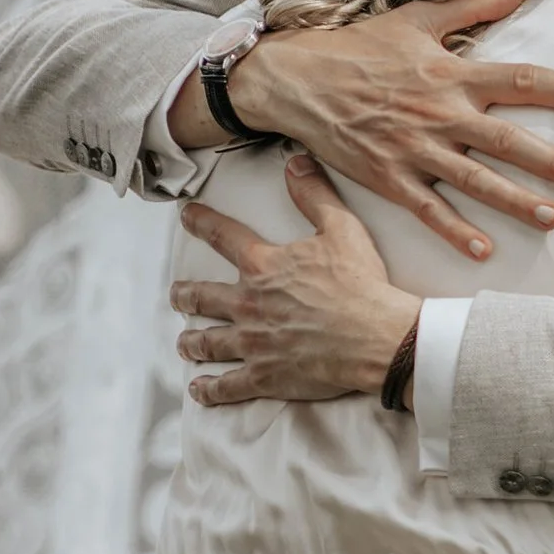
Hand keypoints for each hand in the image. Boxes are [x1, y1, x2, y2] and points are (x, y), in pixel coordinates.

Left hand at [175, 154, 421, 405]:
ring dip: (193, 341)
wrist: (376, 336)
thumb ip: (314, 195)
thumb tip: (296, 163)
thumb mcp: (342, 229)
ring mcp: (253, 342)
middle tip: (177, 295)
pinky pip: (228, 385)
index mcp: (264, 266)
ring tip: (184, 343)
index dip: (202, 222)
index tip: (186, 216)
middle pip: (204, 297)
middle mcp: (248, 303)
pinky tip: (199, 390)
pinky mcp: (265, 375)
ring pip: (209, 341)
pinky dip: (211, 389)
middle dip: (186, 295)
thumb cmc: (361, 284)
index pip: (223, 237)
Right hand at [206, 0, 553, 263]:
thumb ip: (474, 5)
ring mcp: (414, 149)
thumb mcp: (417, 18)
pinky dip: (454, 232)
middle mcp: (439, 113)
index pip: (522, 80)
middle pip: (506, 139)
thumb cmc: (359, 48)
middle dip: (551, 161)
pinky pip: (427, 209)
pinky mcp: (388, 177)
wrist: (295, 79)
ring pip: (474, 181)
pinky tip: (483, 251)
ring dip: (515, 201)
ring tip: (553, 217)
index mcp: (451, 74)